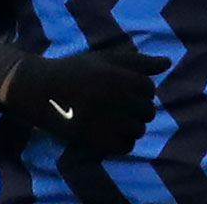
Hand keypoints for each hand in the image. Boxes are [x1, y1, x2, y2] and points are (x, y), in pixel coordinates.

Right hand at [2, 49, 170, 155]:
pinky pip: (123, 146)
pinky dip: (124, 142)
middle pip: (147, 110)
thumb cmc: (75, 70)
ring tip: (122, 120)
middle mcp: (110, 99)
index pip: (148, 88)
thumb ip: (138, 61)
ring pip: (137, 130)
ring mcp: (101, 121)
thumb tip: (167, 63)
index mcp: (114, 76)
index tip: (132, 90)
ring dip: (134, 126)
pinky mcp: (91, 139)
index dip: (144, 89)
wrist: (38, 89)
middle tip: (128, 106)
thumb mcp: (106, 59)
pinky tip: (115, 133)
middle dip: (142, 108)